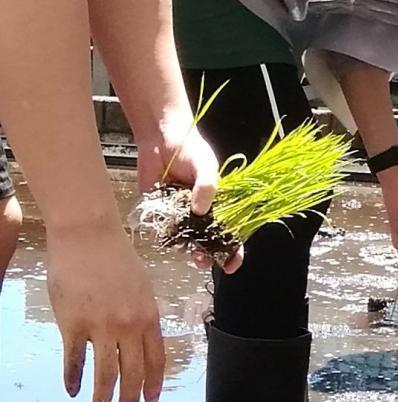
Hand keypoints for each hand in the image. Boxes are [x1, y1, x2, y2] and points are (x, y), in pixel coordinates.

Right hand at [48, 222, 164, 401]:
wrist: (88, 236)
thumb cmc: (116, 257)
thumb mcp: (141, 287)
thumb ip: (140, 315)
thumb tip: (137, 340)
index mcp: (149, 315)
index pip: (156, 359)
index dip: (153, 384)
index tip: (151, 401)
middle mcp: (129, 325)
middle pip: (133, 372)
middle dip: (130, 398)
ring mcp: (100, 326)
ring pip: (106, 373)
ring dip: (103, 397)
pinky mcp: (73, 325)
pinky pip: (74, 360)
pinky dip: (73, 378)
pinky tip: (73, 390)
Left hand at [136, 112, 241, 273]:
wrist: (160, 137)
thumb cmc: (191, 149)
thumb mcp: (207, 166)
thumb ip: (207, 187)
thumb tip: (200, 211)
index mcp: (218, 201)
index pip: (231, 230)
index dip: (234, 250)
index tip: (232, 264)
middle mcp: (200, 210)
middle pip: (208, 240)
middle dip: (208, 255)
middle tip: (204, 261)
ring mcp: (180, 211)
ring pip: (186, 239)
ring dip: (187, 249)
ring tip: (188, 251)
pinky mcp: (160, 209)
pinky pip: (164, 228)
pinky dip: (166, 236)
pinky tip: (169, 236)